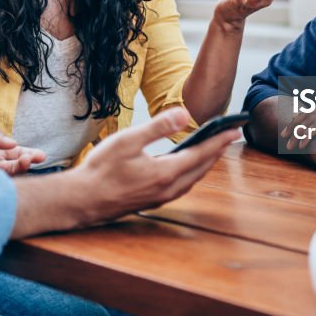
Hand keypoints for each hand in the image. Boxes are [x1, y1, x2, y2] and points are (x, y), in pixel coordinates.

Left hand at [0, 123, 46, 175]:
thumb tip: (12, 143)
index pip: (15, 151)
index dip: (28, 153)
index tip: (39, 155)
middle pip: (15, 164)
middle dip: (26, 161)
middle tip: (33, 159)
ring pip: (7, 175)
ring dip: (16, 170)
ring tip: (22, 163)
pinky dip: (1, 181)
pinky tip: (1, 174)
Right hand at [75, 107, 238, 224]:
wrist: (82, 200)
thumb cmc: (101, 170)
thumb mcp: (128, 141)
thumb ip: (158, 127)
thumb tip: (184, 113)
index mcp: (166, 172)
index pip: (201, 154)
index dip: (219, 141)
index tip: (234, 130)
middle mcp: (168, 188)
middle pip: (201, 168)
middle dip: (216, 151)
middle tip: (229, 136)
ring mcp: (161, 198)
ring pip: (193, 179)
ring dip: (205, 163)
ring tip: (212, 148)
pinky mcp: (153, 201)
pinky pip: (182, 186)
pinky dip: (191, 173)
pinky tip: (186, 166)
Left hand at [280, 108, 315, 153]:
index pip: (314, 109)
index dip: (300, 117)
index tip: (290, 128)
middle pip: (309, 112)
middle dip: (294, 124)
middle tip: (283, 135)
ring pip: (311, 120)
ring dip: (298, 132)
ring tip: (290, 143)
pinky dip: (307, 135)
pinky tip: (302, 145)